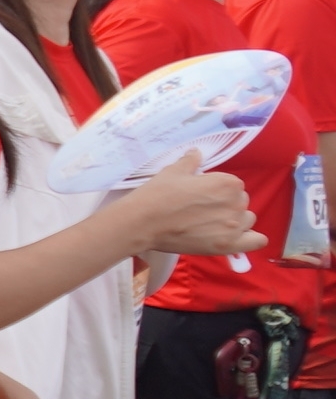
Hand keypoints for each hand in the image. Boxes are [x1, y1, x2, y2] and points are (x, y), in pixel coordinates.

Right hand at [119, 153, 260, 257]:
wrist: (142, 223)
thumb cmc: (157, 195)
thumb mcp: (173, 172)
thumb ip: (191, 162)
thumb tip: (196, 153)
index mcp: (228, 183)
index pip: (233, 185)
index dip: (216, 190)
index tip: (201, 196)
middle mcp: (236, 203)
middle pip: (240, 202)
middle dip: (225, 205)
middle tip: (202, 210)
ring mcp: (235, 226)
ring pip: (247, 220)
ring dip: (234, 221)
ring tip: (212, 225)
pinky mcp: (229, 245)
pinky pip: (256, 241)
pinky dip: (251, 239)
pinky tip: (236, 237)